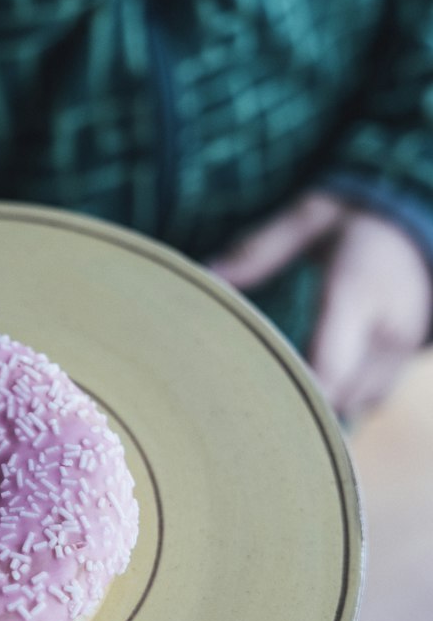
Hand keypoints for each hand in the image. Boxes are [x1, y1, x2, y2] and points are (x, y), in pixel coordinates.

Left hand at [209, 192, 432, 419]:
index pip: (329, 363)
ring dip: (319, 405)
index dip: (294, 392)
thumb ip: (260, 248)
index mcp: (359, 292)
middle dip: (296, 402)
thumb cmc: (355, 220)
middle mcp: (387, 330)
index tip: (251, 400)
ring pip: (353, 405)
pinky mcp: (401, 364)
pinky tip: (309, 390)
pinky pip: (368, 402)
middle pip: (337, 394)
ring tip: (273, 393)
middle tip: (245, 398)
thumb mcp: (309, 215)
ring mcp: (399, 352)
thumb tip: (209, 273)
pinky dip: (340, 402)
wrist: (417, 227)